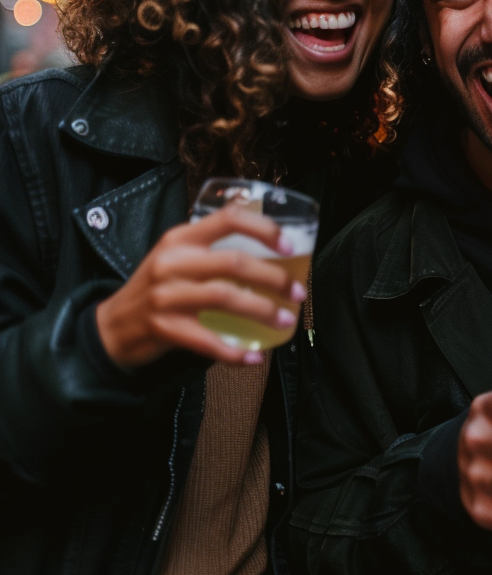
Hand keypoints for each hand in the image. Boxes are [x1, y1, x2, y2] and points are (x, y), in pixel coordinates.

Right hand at [95, 208, 305, 369]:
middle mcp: (173, 261)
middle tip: (297, 291)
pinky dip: (235, 351)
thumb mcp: (177, 256)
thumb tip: (269, 251)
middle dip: (274, 278)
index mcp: (182, 237)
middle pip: (233, 262)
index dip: (264, 229)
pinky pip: (207, 340)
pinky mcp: (163, 327)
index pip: (228, 219)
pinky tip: (255, 356)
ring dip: (262, 311)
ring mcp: (166, 294)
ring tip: (285, 321)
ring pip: (225, 297)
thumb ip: (213, 249)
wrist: (110, 326)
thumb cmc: (156, 288)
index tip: (289, 246)